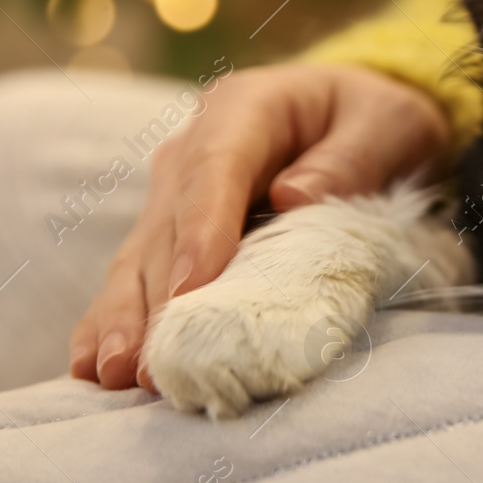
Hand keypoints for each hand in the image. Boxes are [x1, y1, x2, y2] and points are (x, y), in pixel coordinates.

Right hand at [69, 64, 450, 390]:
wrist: (357, 117)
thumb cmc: (375, 120)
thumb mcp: (388, 123)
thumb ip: (351, 157)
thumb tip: (293, 199)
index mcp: (244, 109)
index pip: (213, 168)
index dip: (199, 229)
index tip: (189, 288)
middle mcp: (193, 149)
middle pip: (166, 225)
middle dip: (153, 297)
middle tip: (145, 362)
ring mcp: (175, 194)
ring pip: (140, 259)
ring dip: (124, 318)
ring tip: (114, 374)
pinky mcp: (172, 234)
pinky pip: (138, 278)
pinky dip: (116, 320)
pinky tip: (95, 367)